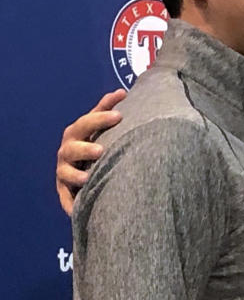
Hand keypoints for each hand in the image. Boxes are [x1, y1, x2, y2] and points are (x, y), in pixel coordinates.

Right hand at [56, 89, 125, 214]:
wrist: (85, 170)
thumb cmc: (97, 142)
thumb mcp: (102, 126)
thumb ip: (108, 109)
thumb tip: (122, 91)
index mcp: (78, 132)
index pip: (87, 122)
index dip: (101, 117)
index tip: (119, 115)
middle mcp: (68, 150)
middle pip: (72, 147)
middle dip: (85, 148)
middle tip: (101, 150)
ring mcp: (65, 171)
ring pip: (66, 173)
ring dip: (75, 174)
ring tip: (87, 177)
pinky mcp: (65, 192)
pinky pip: (66, 199)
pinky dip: (71, 203)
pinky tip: (77, 207)